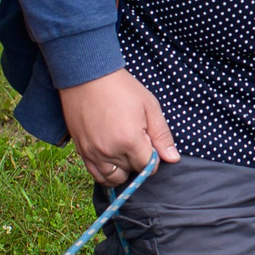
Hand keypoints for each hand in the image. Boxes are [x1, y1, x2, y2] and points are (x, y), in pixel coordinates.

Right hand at [61, 69, 178, 186]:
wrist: (87, 76)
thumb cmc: (122, 88)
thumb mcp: (149, 106)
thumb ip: (162, 135)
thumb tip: (173, 158)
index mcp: (130, 141)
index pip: (148, 167)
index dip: (153, 156)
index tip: (149, 140)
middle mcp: (110, 151)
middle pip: (132, 171)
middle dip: (138, 160)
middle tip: (136, 139)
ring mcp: (93, 153)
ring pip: (113, 178)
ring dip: (122, 169)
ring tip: (123, 150)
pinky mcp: (81, 151)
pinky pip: (95, 175)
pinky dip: (105, 171)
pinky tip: (110, 158)